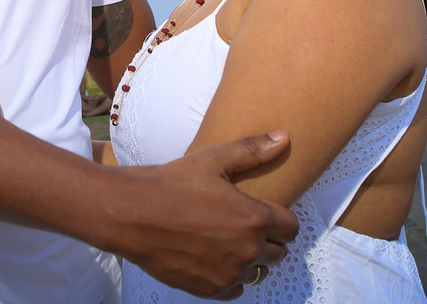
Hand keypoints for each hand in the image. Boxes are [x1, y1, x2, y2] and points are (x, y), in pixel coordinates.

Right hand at [121, 131, 297, 299]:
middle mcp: (248, 250)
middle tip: (246, 227)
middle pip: (279, 253)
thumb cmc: (173, 184)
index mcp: (254, 219)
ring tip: (232, 243)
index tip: (267, 213)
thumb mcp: (214, 159)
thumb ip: (253, 150)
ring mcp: (230, 274)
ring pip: (258, 273)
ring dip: (252, 260)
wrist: (134, 216)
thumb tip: (284, 138)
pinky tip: (216, 260)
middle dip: (269, 240)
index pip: (291, 228)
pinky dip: (231, 278)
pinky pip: (236, 290)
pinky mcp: (211, 290)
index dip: (282, 219)